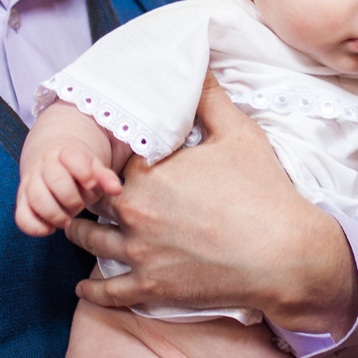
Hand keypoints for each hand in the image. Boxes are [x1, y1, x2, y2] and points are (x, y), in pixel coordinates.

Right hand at [15, 106, 123, 236]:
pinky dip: (36, 228)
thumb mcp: (96, 170)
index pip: (71, 156)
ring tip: (67, 220)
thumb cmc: (80, 171)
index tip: (91, 184)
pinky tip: (50, 229)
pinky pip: (22, 217)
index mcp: (66, 153)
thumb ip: (106, 178)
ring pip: (37, 198)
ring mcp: (31, 182)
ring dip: (55, 214)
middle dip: (72, 199)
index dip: (83, 171)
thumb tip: (116, 189)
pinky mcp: (22, 202)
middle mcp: (44, 165)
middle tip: (80, 206)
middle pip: (55, 180)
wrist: (53, 163)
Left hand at [70, 79, 357, 331]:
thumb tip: (199, 65)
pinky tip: (84, 287)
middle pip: (92, 200)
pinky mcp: (151, 287)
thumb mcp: (238, 133)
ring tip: (72, 228)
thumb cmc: (263, 190)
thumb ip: (210, 98)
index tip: (107, 160)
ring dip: (78, 233)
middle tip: (79, 191)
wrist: (284, 253)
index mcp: (148, 174)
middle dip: (85, 194)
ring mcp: (140, 253)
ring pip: (91, 241)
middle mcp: (134, 212)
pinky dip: (93, 290)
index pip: (111, 161)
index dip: (108, 160)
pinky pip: (109, 292)